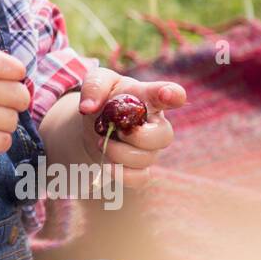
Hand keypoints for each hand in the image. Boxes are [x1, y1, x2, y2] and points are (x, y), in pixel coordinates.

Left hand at [72, 67, 184, 188]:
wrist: (95, 124)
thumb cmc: (105, 98)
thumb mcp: (97, 82)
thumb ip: (94, 86)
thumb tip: (87, 107)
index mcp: (149, 97)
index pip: (171, 93)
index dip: (173, 95)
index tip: (167, 94)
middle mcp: (155, 124)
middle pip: (164, 136)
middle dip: (138, 136)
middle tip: (117, 129)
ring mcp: (150, 148)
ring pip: (146, 158)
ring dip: (119, 153)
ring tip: (102, 142)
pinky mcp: (140, 168)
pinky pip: (141, 178)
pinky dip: (122, 174)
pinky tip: (108, 166)